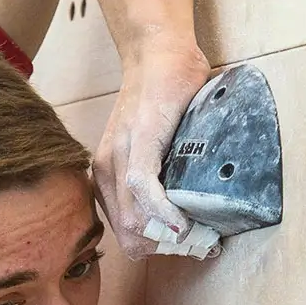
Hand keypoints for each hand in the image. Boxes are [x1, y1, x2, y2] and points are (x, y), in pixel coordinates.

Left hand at [92, 42, 211, 259]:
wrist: (158, 54)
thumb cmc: (162, 100)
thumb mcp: (151, 148)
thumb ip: (158, 178)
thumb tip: (183, 214)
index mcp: (108, 178)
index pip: (124, 234)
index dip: (153, 250)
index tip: (185, 249)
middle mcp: (107, 171)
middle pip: (129, 236)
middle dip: (164, 248)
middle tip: (198, 243)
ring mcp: (119, 156)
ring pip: (133, 221)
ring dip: (167, 235)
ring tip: (199, 233)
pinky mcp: (139, 140)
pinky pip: (144, 188)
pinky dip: (163, 211)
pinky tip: (182, 220)